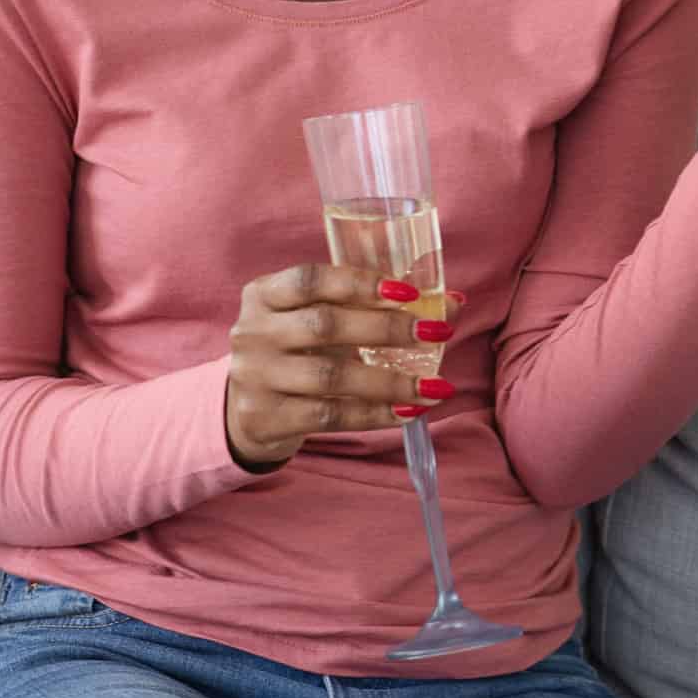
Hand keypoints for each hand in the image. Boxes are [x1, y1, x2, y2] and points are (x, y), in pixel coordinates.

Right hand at [223, 262, 454, 468]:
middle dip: (387, 329)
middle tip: (436, 333)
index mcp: (265, 294)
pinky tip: (407, 412)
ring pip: (331, 377)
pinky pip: (328, 416)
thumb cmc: (297, 352)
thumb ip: (376, 306)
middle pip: (325, 326)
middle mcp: (253, 332)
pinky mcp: (264, 417)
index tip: (408, 292)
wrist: (245, 411)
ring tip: (433, 387)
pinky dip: (374, 414)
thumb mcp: (323, 320)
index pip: (310, 279)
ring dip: (390, 381)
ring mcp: (255, 377)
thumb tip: (452, 302)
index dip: (359, 283)